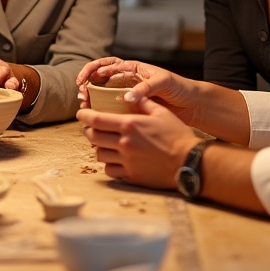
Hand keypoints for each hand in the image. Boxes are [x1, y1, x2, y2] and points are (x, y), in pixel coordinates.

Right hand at [76, 56, 197, 122]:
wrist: (192, 105)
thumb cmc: (180, 88)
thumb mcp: (164, 82)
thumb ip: (145, 87)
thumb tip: (126, 96)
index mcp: (132, 69)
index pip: (107, 65)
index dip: (92, 71)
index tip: (85, 80)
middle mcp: (126, 80)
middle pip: (99, 80)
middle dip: (87, 85)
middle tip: (82, 95)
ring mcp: (127, 96)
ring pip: (102, 95)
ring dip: (91, 100)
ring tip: (86, 106)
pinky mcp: (130, 110)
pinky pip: (112, 110)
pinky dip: (102, 114)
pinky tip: (96, 120)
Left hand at [76, 97, 194, 189]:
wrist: (188, 162)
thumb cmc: (177, 135)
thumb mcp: (161, 112)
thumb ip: (143, 102)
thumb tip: (130, 95)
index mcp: (129, 125)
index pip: (96, 119)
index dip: (84, 115)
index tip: (81, 114)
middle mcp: (124, 143)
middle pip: (93, 137)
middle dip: (88, 131)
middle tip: (90, 128)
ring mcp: (126, 161)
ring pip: (99, 154)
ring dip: (98, 147)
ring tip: (103, 143)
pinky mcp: (131, 175)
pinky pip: (110, 170)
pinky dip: (108, 164)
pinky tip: (114, 159)